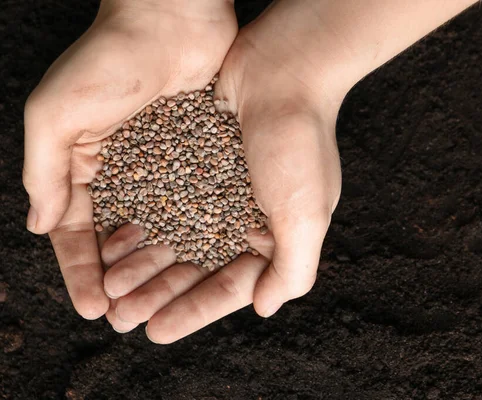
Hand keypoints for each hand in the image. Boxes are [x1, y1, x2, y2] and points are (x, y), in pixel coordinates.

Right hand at [23, 0, 236, 319]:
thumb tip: (41, 226)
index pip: (75, 229)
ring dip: (156, 268)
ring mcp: (163, 166)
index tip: (91, 307)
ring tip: (161, 303)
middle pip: (118, 238)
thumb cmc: (110, 59)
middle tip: (128, 318)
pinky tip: (197, 266)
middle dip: (119, 278)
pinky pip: (193, 206)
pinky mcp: (199, 158)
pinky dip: (191, 236)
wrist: (174, 18)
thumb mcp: (56, 113)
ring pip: (157, 229)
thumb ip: (44, 169)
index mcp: (81, 162)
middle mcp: (123, 170)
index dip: (79, 270)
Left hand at [101, 9, 341, 342]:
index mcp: (276, 237)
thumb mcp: (307, 213)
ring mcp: (220, 193)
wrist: (283, 68)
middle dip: (160, 294)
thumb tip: (265, 307)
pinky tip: (115, 241)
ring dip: (144, 265)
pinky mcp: (197, 167)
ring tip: (111, 287)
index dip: (194, 311)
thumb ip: (294, 268)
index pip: (232, 286)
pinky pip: (164, 204)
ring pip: (175, 240)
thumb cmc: (300, 140)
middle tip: (123, 315)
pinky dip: (143, 224)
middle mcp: (246, 220)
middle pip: (197, 268)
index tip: (156, 331)